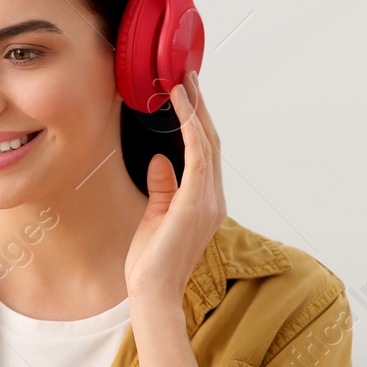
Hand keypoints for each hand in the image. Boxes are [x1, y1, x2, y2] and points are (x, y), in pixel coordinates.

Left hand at [124, 70, 225, 304]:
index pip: (205, 152)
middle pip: (211, 141)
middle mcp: (214, 198)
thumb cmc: (151, 261)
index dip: (199, 120)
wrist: (152, 292)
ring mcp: (208, 200)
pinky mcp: (195, 203)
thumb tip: (162, 160)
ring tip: (183, 81)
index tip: (188, 94)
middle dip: (200, 106)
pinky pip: (198, 155)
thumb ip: (163, 186)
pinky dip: (191, 127)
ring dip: (196, 109)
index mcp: (207, 201)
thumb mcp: (155, 214)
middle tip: (188, 75)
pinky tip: (182, 106)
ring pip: (207, 142)